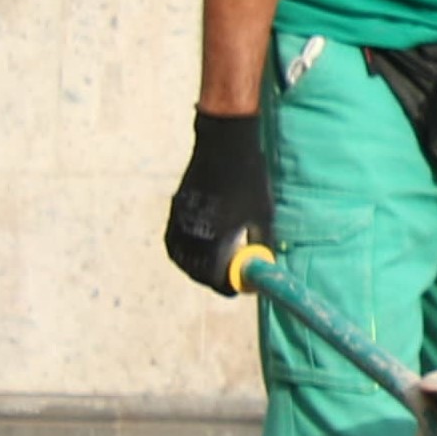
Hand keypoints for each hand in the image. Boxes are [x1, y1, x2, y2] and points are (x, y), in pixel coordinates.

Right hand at [164, 112, 269, 296]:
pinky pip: (173, 240)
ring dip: (193, 266)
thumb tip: (263, 265)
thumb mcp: (262, 215)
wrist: (223, 145)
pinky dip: (181, 250)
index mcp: (214, 239)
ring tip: (209, 267)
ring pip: (180, 256)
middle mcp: (192, 234)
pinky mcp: (175, 209)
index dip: (225, 287)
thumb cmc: (249, 180)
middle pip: (194, 270)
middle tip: (224, 280)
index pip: (213, 277)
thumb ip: (261, 244)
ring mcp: (180, 221)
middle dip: (209, 278)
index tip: (234, 290)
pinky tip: (194, 249)